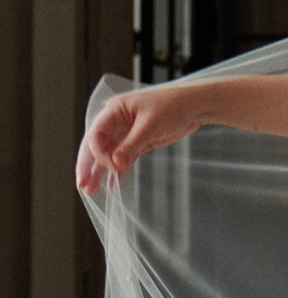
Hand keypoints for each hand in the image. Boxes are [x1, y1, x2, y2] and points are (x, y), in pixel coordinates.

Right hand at [76, 86, 200, 194]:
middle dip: (88, 165)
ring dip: (100, 171)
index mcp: (114, 111)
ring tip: (90, 190)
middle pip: (96, 146)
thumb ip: (131, 145)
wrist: (195, 106)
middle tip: (82, 185)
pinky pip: (123, 158)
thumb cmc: (173, 106)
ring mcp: (127, 133)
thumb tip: (115, 165)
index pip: (96, 134)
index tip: (111, 165)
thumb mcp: (150, 125)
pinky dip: (118, 171)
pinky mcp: (139, 142)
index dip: (98, 152)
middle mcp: (116, 122)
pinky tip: (112, 184)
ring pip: (108, 154)